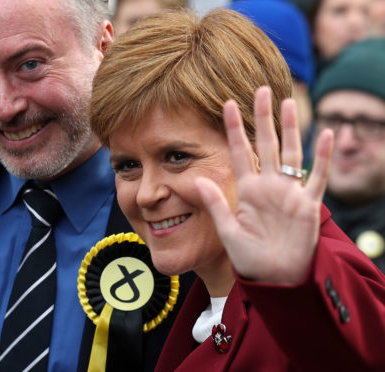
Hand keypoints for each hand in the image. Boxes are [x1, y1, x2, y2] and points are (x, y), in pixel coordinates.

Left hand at [195, 86, 333, 284]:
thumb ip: (216, 204)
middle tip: (261, 89)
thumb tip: (196, 180)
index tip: (227, 104)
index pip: (240, 151)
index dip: (234, 128)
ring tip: (287, 102)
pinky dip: (323, 157)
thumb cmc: (250, 258)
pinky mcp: (308, 204)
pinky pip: (318, 177)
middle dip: (263, 117)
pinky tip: (325, 135)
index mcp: (248, 189)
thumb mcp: (228, 230)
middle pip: (266, 143)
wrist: (274, 278)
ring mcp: (290, 192)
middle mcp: (269, 185)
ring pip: (291, 152)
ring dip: (290, 128)